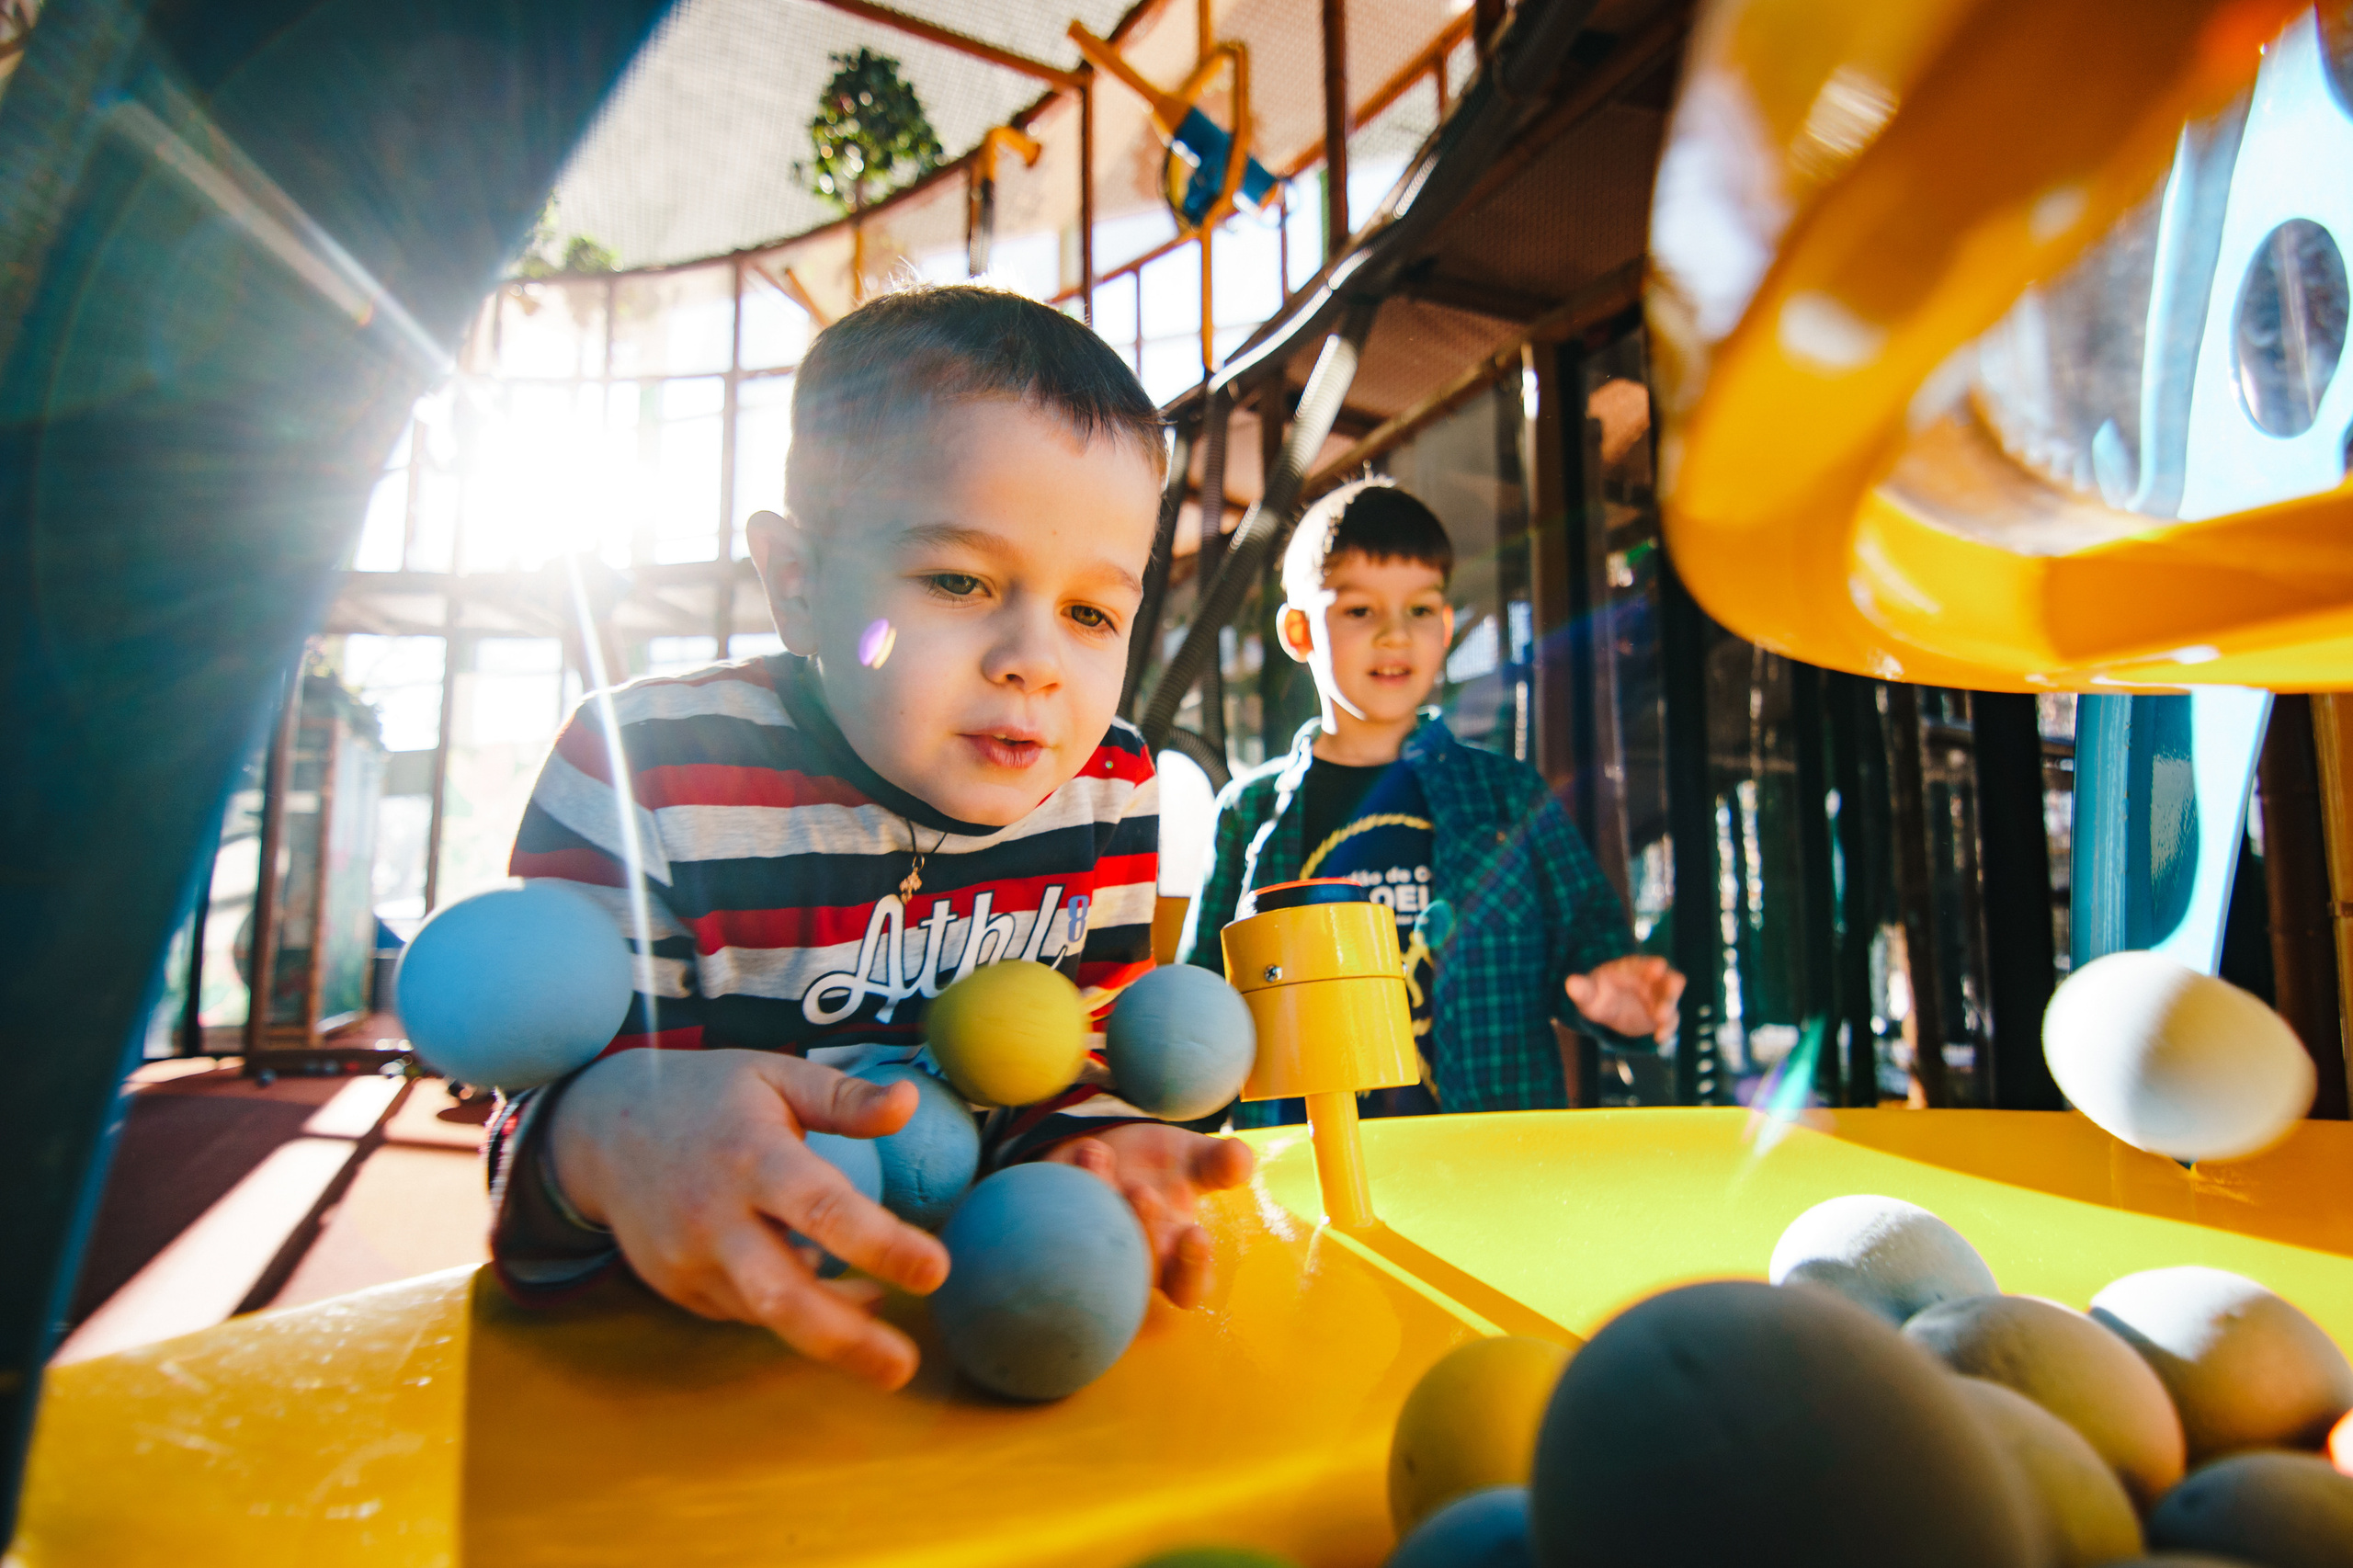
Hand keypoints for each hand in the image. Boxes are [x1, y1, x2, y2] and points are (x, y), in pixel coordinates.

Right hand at [547, 1048, 950, 1389]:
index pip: (821, 1208)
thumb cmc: (707, 1097)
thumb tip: (912, 1100)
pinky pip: (747, 1310)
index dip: (881, 1244)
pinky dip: (794, 1309)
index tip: (937, 1271)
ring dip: (833, 1326)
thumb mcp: (775, 1076)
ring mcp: (689, 1260)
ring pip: (769, 1314)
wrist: (600, 1131)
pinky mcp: (679, 1287)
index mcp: (750, 1156)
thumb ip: (844, 1097)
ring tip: (882, 1316)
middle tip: (904, 1367)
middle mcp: (714, 1217)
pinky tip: (828, 1288)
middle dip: (847, 1340)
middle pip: (782, 1296)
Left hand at [1041, 1122, 1254, 1308]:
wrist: (1102, 1147)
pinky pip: (1051, 1221)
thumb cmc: (1158, 1166)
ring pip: (1088, 1247)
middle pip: (1135, 1271)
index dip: (1192, 1270)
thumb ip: (1221, 1162)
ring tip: (1098, 1154)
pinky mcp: (1051, 1228)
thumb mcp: (1194, 1159)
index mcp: (1172, 1255)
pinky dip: (1066, 1183)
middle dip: (1140, 1232)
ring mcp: (1087, 1247)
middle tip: (1142, 1192)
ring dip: (1097, 1198)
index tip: (1196, 1235)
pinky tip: (1083, 1153)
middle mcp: (1129, 1260)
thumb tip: (1241, 1159)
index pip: (1189, 1286)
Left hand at [1565, 954, 1685, 1041]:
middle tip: (1663, 998)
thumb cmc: (1598, 994)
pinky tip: (1658, 1039)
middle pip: (1670, 979)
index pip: (1648, 963)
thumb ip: (1582, 989)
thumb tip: (1570, 983)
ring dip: (1669, 1008)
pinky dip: (1667, 1029)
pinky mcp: (1662, 1017)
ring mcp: (1659, 999)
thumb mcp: (1588, 993)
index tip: (1657, 967)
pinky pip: (1670, 1023)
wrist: (1605, 1010)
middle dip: (1670, 988)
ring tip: (1661, 1019)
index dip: (1653, 965)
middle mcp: (1652, 981)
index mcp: (1635, 968)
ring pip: (1672, 1001)